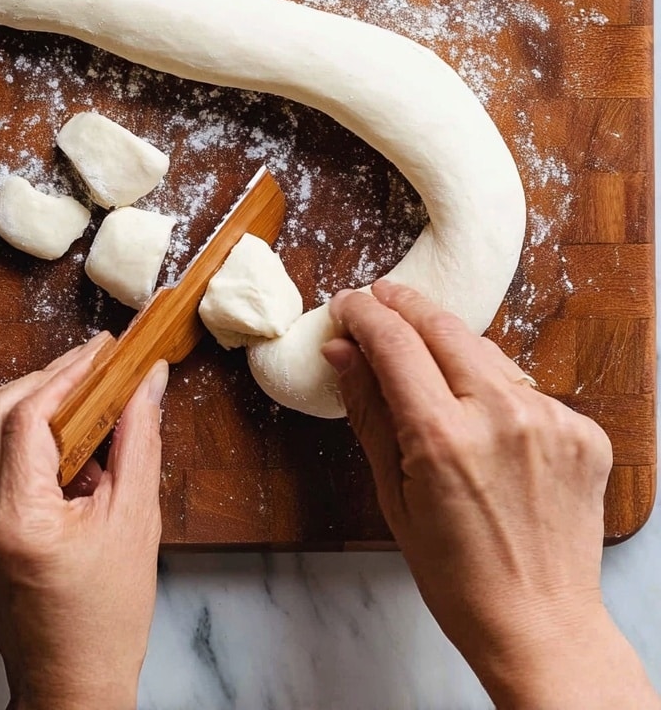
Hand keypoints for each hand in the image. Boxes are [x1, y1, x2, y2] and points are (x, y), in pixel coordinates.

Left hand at [0, 333, 168, 709]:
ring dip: (17, 399)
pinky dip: (6, 431)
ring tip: (69, 394)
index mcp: (18, 517)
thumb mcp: (136, 521)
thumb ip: (139, 439)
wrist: (71, 684)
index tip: (101, 351)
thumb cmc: (109, 616)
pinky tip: (49, 434)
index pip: (26, 415)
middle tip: (91, 365)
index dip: (65, 372)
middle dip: (44, 378)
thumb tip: (148, 379)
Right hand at [323, 279, 658, 709]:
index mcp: (443, 437)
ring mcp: (550, 420)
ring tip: (423, 353)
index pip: (394, 342)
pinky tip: (480, 414)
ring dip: (449, 344)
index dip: (363, 314)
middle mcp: (501, 416)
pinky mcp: (582, 430)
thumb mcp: (393, 494)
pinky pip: (525, 387)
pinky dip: (495, 388)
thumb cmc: (455, 574)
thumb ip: (369, 411)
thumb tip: (340, 350)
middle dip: (404, 306)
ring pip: (486, 351)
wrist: (540, 624)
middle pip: (443, 327)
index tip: (346, 306)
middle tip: (378, 300)